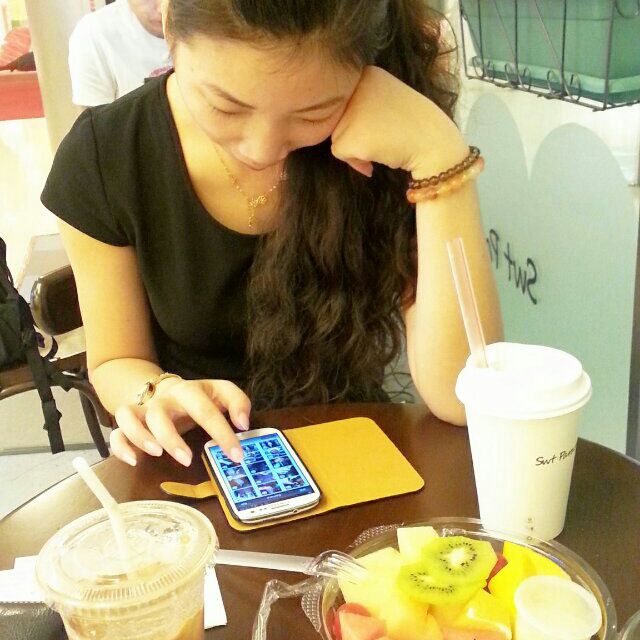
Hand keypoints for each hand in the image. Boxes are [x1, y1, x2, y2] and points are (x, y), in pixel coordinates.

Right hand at [110, 378, 250, 466]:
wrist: (168, 390)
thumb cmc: (199, 397)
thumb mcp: (222, 393)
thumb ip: (238, 403)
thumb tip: (243, 424)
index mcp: (189, 391)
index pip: (205, 409)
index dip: (222, 433)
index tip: (236, 456)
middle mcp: (162, 399)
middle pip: (159, 413)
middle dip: (171, 437)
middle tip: (187, 460)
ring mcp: (143, 410)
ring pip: (128, 417)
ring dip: (140, 437)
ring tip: (157, 454)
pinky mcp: (130, 424)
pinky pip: (116, 433)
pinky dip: (120, 447)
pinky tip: (134, 461)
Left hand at [331, 66, 466, 178]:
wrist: (434, 142)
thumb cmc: (414, 123)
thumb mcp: (387, 97)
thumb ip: (363, 101)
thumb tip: (335, 121)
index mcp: (366, 72)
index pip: (346, 100)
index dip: (362, 116)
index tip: (384, 118)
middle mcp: (353, 87)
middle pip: (337, 118)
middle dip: (356, 131)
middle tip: (384, 132)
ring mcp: (349, 111)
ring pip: (336, 135)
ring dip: (355, 146)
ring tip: (383, 141)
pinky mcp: (347, 137)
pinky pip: (340, 153)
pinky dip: (356, 161)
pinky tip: (379, 152)